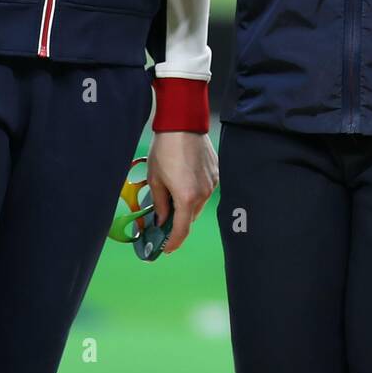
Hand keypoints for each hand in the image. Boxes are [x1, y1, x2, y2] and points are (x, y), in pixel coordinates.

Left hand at [147, 130, 218, 253]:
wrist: (183, 124)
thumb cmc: (165, 150)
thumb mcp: (155, 179)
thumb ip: (159, 204)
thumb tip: (162, 219)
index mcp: (186, 198)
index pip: (181, 230)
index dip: (173, 242)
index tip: (166, 248)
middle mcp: (203, 193)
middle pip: (190, 217)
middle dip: (178, 223)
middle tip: (164, 222)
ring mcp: (212, 183)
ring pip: (199, 204)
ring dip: (186, 206)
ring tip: (172, 197)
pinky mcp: (216, 172)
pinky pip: (205, 190)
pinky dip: (195, 192)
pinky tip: (184, 181)